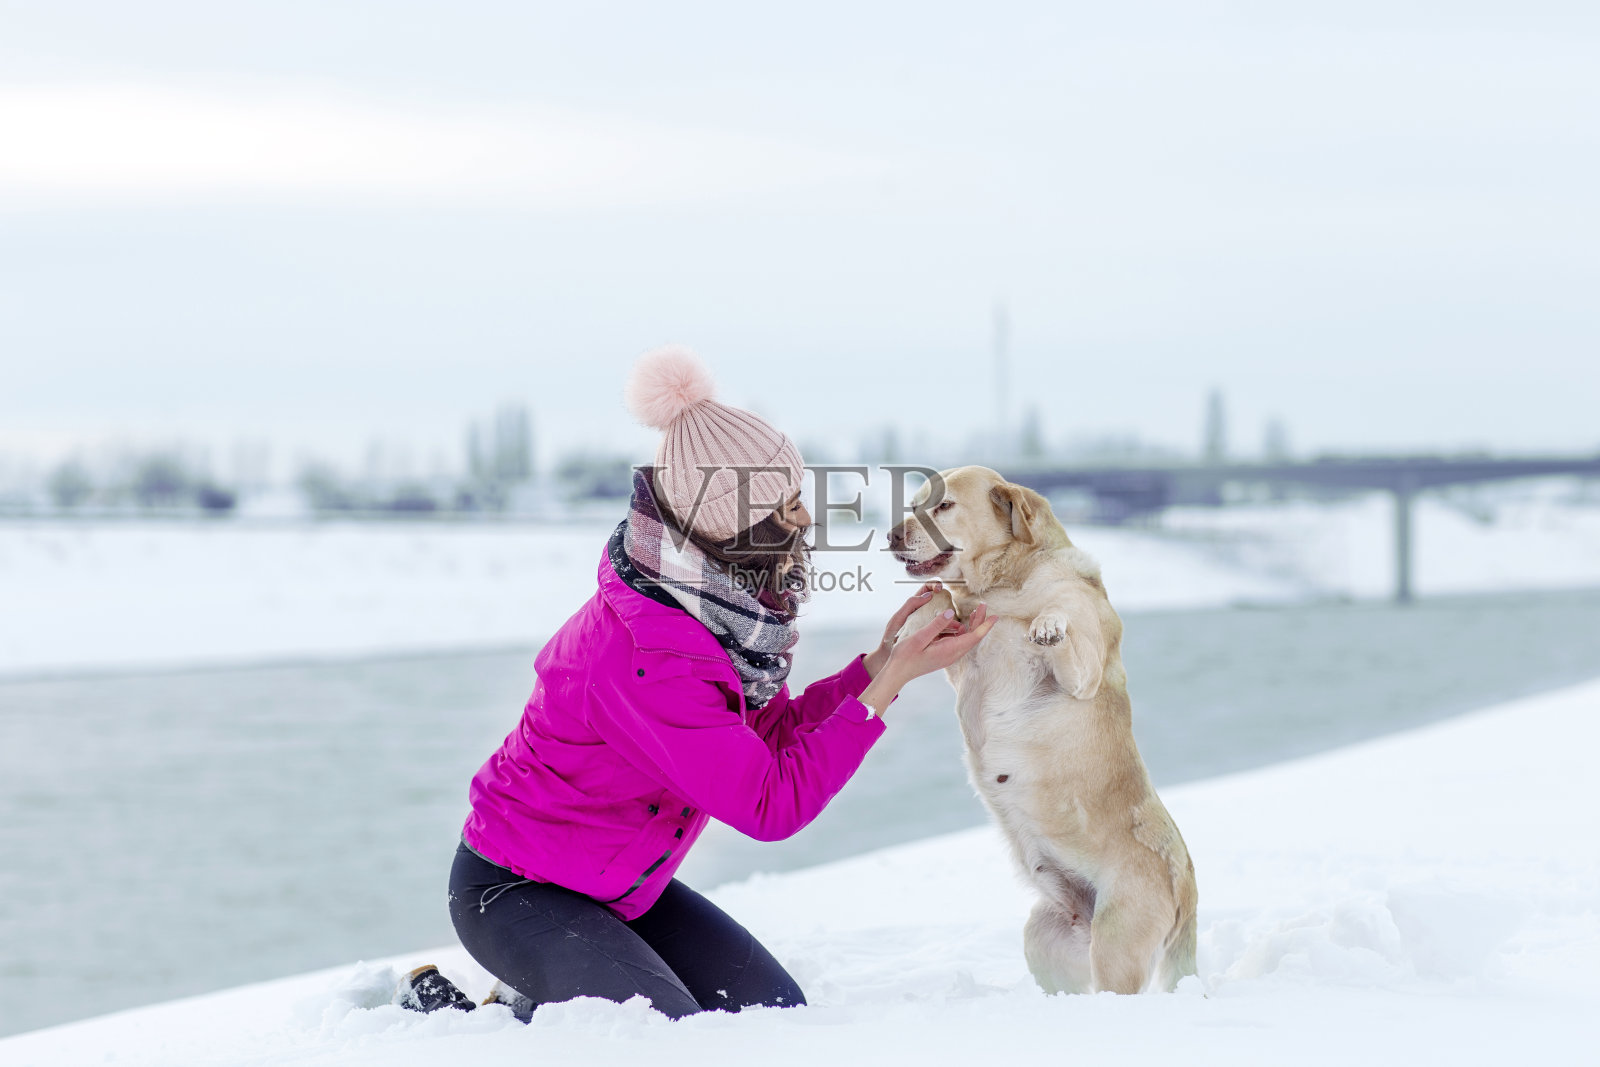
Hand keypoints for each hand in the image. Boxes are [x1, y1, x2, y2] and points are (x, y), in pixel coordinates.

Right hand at [858, 600, 997, 716]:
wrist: (897, 673)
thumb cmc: (905, 656)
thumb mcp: (919, 637)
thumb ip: (937, 625)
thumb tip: (952, 612)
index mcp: (949, 650)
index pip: (973, 637)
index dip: (985, 625)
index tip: (995, 615)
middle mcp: (952, 655)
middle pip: (973, 637)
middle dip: (980, 621)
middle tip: (983, 605)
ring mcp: (948, 656)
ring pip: (966, 639)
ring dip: (971, 625)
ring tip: (974, 612)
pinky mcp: (943, 655)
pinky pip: (958, 642)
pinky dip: (961, 631)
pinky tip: (957, 623)